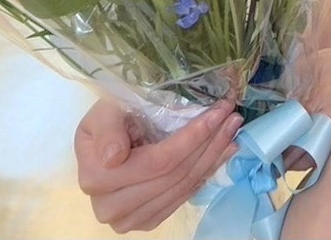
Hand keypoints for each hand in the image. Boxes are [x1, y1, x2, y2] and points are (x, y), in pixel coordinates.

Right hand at [74, 97, 242, 232]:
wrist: (103, 143)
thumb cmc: (108, 120)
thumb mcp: (103, 112)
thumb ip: (107, 130)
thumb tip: (115, 157)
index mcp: (97, 178)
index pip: (159, 160)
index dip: (194, 136)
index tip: (219, 109)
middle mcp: (111, 207)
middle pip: (175, 175)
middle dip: (210, 142)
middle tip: (233, 116)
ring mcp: (130, 219)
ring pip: (183, 187)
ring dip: (213, 157)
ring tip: (233, 130)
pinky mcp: (146, 221)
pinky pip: (182, 197)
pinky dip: (206, 172)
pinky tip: (223, 152)